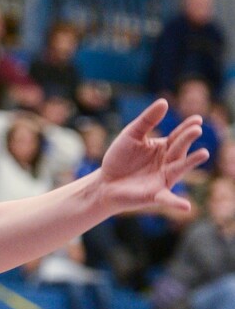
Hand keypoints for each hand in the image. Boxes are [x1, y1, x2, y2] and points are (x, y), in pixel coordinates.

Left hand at [98, 99, 207, 214]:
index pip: (178, 136)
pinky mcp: (154, 195)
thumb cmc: (119, 158)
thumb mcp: (131, 135)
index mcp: (163, 148)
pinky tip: (186, 206)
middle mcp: (167, 163)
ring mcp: (163, 179)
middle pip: (179, 149)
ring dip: (191, 162)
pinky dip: (176, 203)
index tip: (197, 119)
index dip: (187, 127)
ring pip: (179, 169)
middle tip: (196, 129)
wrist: (105, 182)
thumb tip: (164, 102)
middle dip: (187, 139)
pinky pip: (167, 199)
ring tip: (204, 153)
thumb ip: (147, 120)